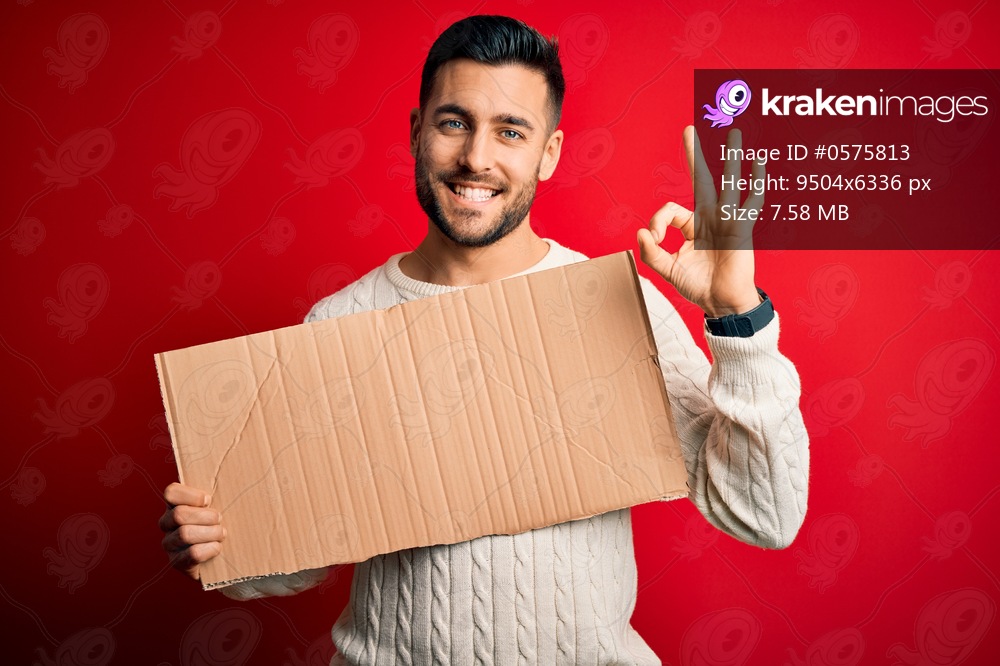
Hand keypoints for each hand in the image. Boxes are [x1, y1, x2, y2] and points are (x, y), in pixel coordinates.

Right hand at [159, 482, 224, 580]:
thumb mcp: (221, 502)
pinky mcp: (176, 563)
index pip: (171, 492)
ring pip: (185, 534)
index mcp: (175, 503)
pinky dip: (210, 550)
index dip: (191, 495)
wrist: (224, 556)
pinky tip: (217, 548)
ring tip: (221, 534)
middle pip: (180, 514)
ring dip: (210, 533)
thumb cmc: (223, 522)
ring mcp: (170, 543)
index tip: (209, 500)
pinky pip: (192, 554)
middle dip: (206, 517)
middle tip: (220, 519)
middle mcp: (167, 522)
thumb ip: (223, 487)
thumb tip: (249, 458)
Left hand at [637, 126, 763, 316]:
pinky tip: (759, 164)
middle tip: (689, 130)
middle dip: (695, 155)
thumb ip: (651, 253)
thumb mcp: (668, 269)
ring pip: (728, 183)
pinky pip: (750, 202)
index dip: (658, 222)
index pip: (670, 210)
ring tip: (735, 133)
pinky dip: (755, 183)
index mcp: (693, 226)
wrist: (721, 303)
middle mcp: (710, 218)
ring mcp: (727, 220)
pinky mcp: (741, 229)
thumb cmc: (698, 286)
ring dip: (732, 158)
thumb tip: (641, 232)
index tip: (655, 238)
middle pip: (702, 180)